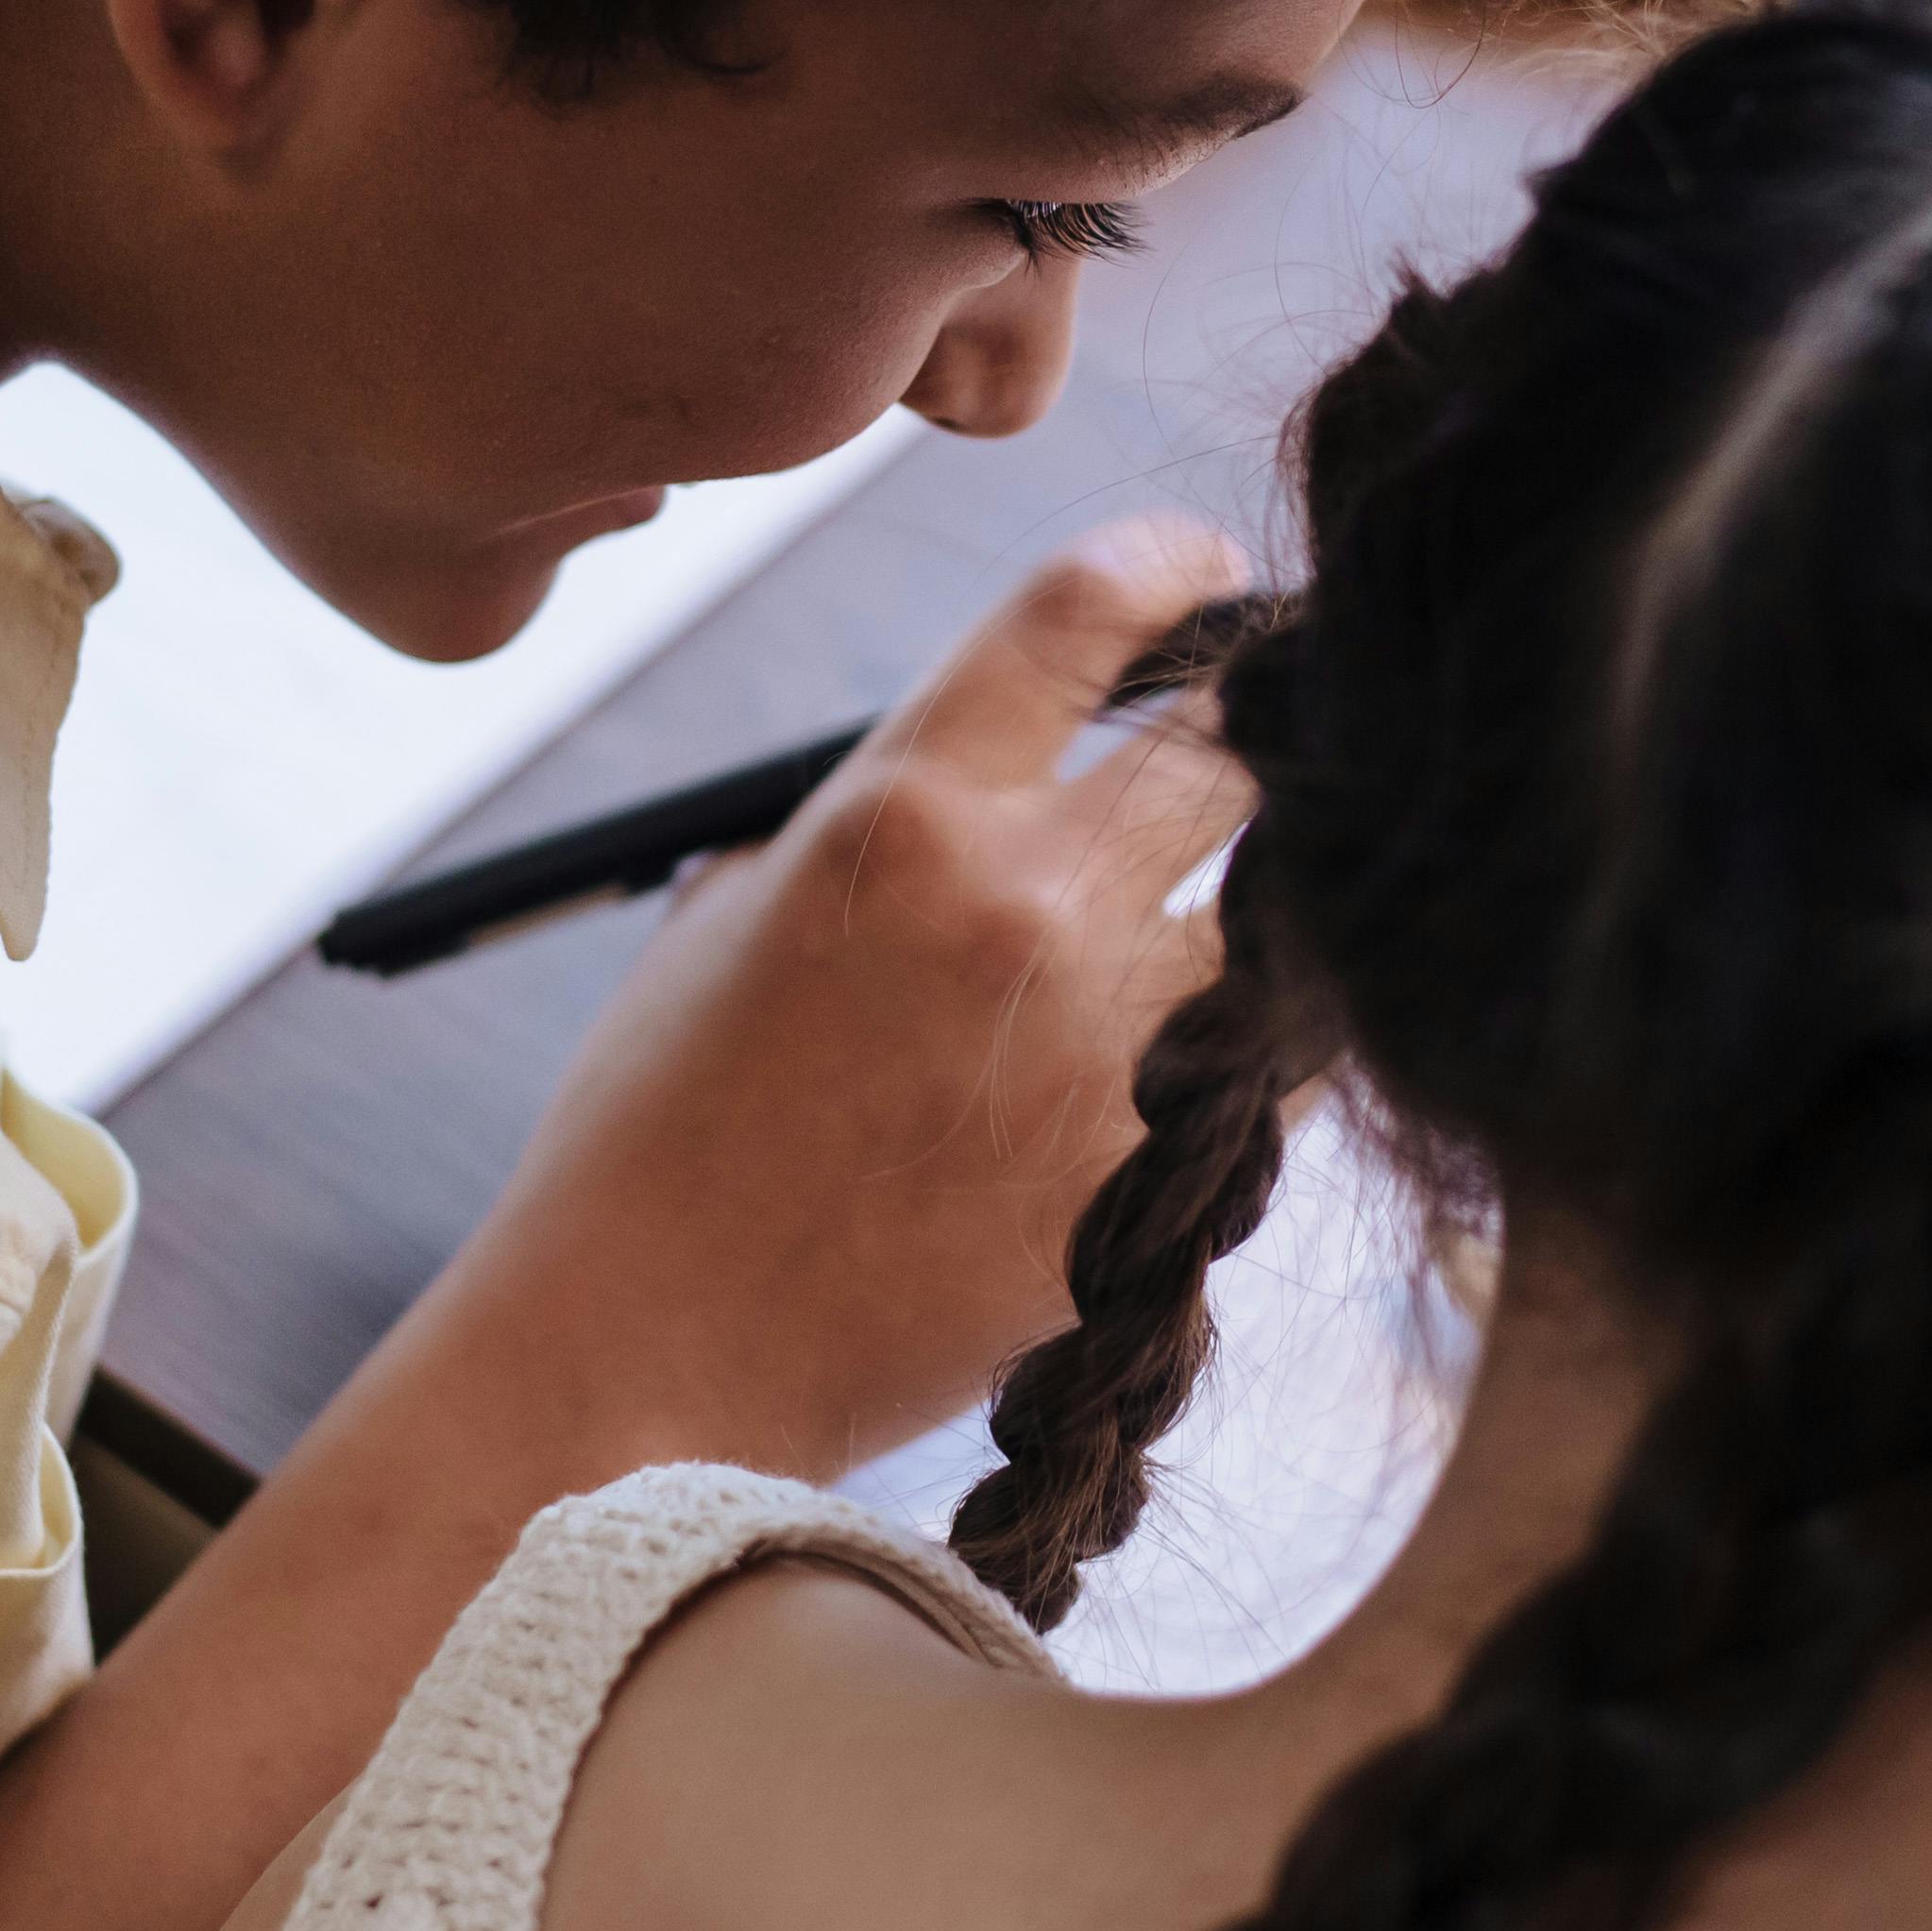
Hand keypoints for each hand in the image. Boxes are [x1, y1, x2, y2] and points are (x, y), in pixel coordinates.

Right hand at [430, 516, 1256, 1479]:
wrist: (653, 1357)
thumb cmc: (660, 1137)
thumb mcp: (735, 919)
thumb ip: (876, 825)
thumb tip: (997, 775)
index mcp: (899, 808)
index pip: (1086, 613)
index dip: (1172, 573)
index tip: (1206, 577)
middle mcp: (1021, 901)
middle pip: (1233, 746)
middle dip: (1252, 730)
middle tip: (1265, 730)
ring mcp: (1104, 1046)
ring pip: (1278, 919)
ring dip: (1256, 912)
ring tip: (1221, 925)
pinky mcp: (1151, 1182)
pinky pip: (1260, 1077)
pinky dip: (1241, 1058)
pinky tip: (1187, 1069)